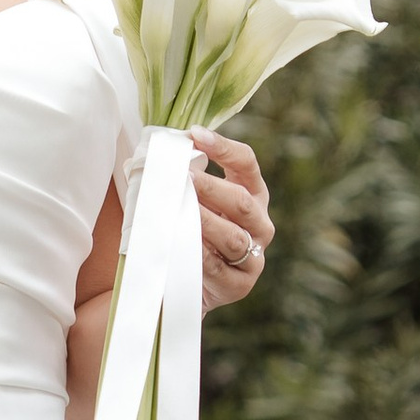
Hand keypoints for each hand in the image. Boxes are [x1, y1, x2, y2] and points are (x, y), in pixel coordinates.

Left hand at [192, 128, 272, 310]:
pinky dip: (200, 255)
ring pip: (233, 237)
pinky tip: (181, 244)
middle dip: (211, 187)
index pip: (246, 163)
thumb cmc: (187, 232)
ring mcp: (254, 256)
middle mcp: (259, 224)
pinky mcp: (240, 284)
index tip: (195, 134)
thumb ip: (185, 179)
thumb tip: (160, 151)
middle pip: (242, 200)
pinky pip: (219, 268)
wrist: (183, 284)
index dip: (224, 147)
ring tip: (180, 210)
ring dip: (205, 222)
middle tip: (182, 177)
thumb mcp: (191, 202)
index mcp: (252, 195)